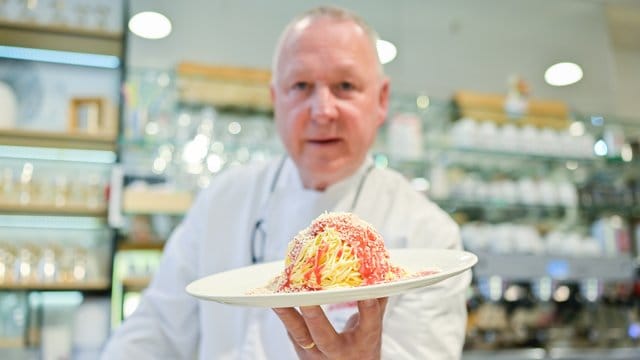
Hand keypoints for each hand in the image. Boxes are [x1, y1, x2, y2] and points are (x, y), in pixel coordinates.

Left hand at [273, 297, 387, 359]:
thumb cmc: (363, 350)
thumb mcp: (373, 331)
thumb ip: (376, 304)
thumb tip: (383, 274)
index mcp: (363, 345)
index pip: (368, 325)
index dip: (368, 308)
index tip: (367, 292)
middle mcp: (339, 354)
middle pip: (325, 337)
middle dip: (315, 316)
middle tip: (307, 297)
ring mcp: (316, 355)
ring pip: (300, 335)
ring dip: (288, 314)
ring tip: (276, 296)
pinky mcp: (301, 351)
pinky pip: (291, 331)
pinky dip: (284, 312)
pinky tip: (275, 295)